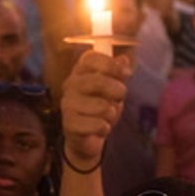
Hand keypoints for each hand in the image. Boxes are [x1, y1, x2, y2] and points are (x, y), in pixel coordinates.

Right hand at [60, 51, 131, 167]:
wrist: (86, 137)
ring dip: (111, 114)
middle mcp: (70, 85)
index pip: (90, 58)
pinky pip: (97, 125)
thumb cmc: (99, 108)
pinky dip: (104, 128)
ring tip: (108, 116)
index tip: (126, 73)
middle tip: (120, 97)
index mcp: (80, 72)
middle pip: (97, 81)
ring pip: (101, 106)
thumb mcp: (112, 89)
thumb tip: (123, 60)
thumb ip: (117, 74)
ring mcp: (68, 104)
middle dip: (116, 90)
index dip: (111, 64)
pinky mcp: (69, 124)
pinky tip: (101, 129)